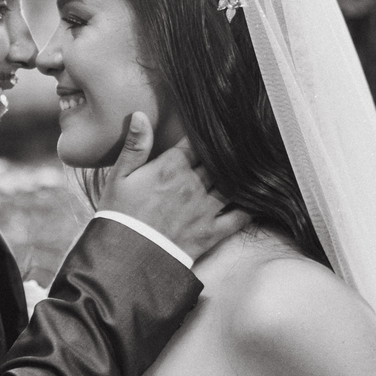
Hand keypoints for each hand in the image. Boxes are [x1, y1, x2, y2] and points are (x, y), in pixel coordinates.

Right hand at [97, 114, 248, 263]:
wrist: (124, 260)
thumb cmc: (118, 217)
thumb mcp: (118, 178)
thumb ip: (134, 146)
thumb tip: (141, 115)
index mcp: (171, 167)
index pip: (197, 141)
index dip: (206, 131)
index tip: (215, 124)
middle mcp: (193, 185)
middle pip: (220, 159)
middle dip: (228, 150)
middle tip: (239, 140)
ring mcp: (205, 209)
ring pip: (234, 183)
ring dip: (242, 173)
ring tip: (252, 164)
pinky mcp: (211, 232)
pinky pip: (239, 217)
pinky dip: (251, 207)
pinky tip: (258, 198)